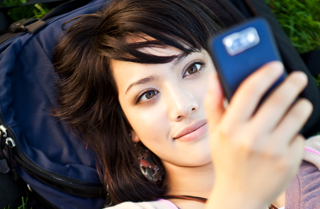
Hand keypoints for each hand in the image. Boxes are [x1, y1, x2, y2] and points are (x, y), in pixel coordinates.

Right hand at [204, 61, 312, 207]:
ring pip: (297, 114)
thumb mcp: (215, 132)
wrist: (240, 196)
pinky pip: (299, 135)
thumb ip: (213, 102)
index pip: (249, 91)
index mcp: (229, 128)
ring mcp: (272, 151)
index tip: (275, 65)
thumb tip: (215, 76)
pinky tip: (284, 138)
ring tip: (296, 104)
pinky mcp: (289, 162)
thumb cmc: (226, 159)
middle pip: (279, 99)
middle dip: (292, 83)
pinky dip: (295, 132)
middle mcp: (250, 138)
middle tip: (297, 77)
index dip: (264, 73)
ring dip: (300, 104)